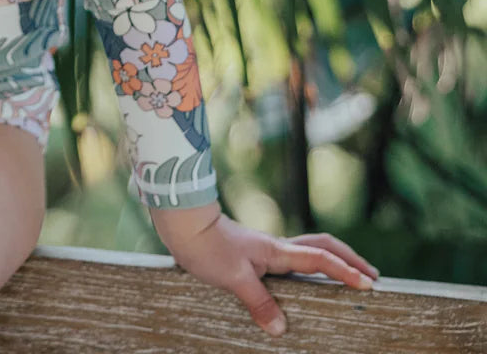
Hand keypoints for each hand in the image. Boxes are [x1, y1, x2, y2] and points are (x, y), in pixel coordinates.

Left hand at [152, 206, 379, 337]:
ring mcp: (267, 250)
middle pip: (322, 247)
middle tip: (372, 275)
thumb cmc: (206, 247)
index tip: (369, 284)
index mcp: (276, 251)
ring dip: (332, 260)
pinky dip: (310, 265)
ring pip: (308, 250)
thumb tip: (281, 329)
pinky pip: (292, 259)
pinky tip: (308, 280)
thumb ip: (258, 302)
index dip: (345, 271)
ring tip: (349, 277)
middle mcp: (276, 248)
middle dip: (349, 259)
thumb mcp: (232, 278)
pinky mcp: (256, 254)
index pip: (319, 259)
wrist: (183, 224)